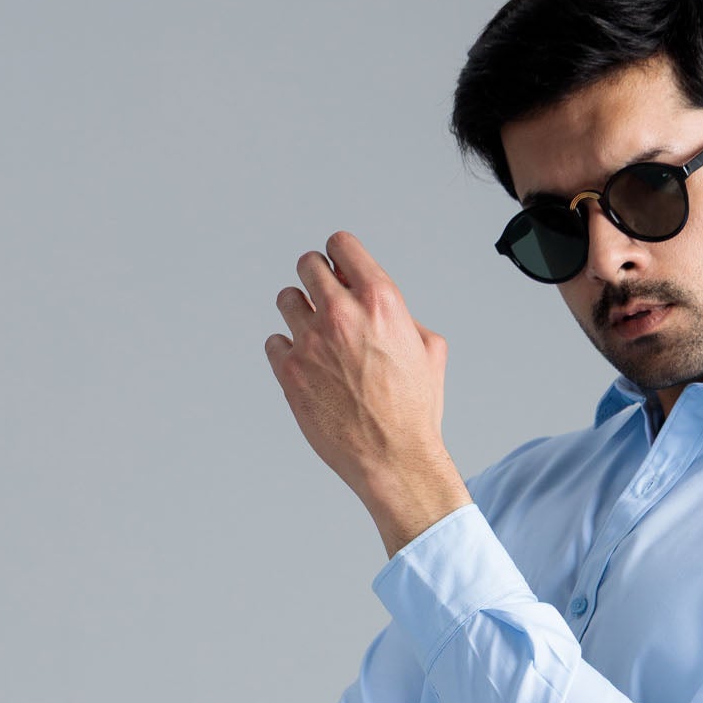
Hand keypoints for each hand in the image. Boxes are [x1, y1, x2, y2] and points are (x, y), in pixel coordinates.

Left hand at [263, 229, 455, 514]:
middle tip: (325, 299)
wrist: (395, 458)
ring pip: (287, 299)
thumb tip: (376, 302)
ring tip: (317, 336)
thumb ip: (401, 314)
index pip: (341, 244)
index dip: (340, 254)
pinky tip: (309, 366)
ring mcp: (311, 342)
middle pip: (307, 265)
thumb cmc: (415, 409)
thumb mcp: (428, 349)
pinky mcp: (290, 371)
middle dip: (317, 278)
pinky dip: (288, 350)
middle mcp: (342, 314)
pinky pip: (274, 341)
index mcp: (380, 301)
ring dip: (300, 311)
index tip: (339, 268)